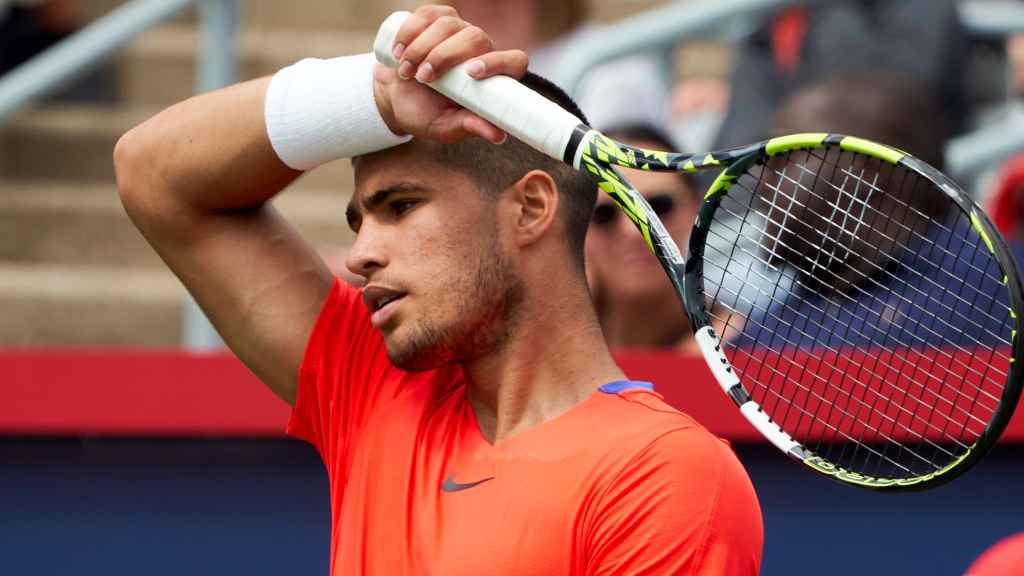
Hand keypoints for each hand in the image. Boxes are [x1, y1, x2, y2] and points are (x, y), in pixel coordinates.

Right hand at [372, 5, 528, 144]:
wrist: (396, 96)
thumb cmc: (427, 114)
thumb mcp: (447, 126)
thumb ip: (471, 126)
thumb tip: (499, 136)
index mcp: (492, 78)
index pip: (514, 61)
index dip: (497, 63)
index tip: (470, 73)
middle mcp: (480, 49)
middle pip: (475, 37)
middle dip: (444, 56)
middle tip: (422, 78)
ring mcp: (458, 30)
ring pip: (448, 24)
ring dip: (421, 49)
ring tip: (406, 73)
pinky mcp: (436, 19)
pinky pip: (427, 14)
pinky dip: (409, 32)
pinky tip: (398, 52)